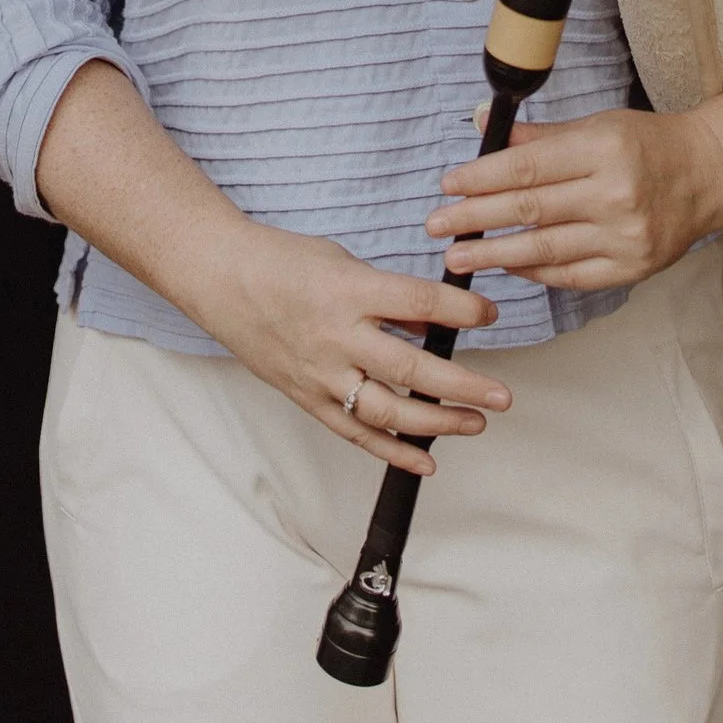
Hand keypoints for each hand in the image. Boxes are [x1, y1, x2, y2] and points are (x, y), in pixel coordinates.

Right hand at [193, 219, 512, 477]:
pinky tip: (427, 460)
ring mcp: (321, 374)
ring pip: (387, 411)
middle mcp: (336, 337)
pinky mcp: (308, 398)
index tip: (491, 316)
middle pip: (410, 369)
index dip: (461, 311)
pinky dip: (393, 451)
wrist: (221, 279)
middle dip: (462, 386)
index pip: (418, 303)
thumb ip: (390, 295)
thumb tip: (438, 320)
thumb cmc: (283, 262)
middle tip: (501, 395)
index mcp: (348, 291)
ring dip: (437, 423)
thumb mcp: (344, 263)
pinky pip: (356, 433)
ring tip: (476, 422)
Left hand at [427, 106, 710, 292]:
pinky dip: (534, 272)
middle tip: (436, 225)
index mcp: (603, 149)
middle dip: (475, 219)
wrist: (706, 176)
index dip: (482, 178)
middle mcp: (615, 195)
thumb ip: (540, 137)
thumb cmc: (648, 145)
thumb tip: (483, 125)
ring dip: (495, 255)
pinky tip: (507, 266)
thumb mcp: (596, 125)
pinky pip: (570, 276)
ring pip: (545, 249)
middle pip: (530, 210)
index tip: (448, 186)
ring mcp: (625, 237)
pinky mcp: (631, 269)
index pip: (528, 167)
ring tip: (458, 258)